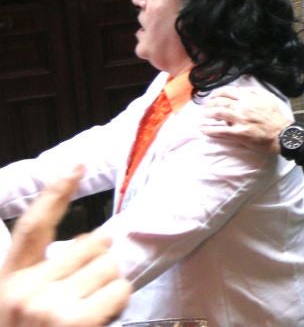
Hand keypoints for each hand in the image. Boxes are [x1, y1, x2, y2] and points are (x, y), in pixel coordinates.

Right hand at [0, 165, 130, 326]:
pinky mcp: (72, 322)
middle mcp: (23, 290)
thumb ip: (45, 275)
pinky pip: (119, 289)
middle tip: (84, 297)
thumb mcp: (21, 307)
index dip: (56, 192)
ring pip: (109, 266)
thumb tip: (92, 242)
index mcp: (7, 282)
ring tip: (88, 314)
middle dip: (99, 265)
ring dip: (110, 286)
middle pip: (90, 246)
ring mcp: (46, 306)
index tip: (75, 165)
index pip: (33, 226)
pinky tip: (99, 321)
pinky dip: (118, 302)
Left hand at [201, 86, 295, 153]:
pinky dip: (209, 130)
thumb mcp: (269, 98)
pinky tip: (203, 129)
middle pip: (220, 102)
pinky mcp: (238, 134)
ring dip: (207, 114)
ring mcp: (239, 121)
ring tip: (203, 116)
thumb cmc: (276, 116)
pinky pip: (220, 131)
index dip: (217, 93)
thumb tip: (242, 89)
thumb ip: (255, 91)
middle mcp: (243, 107)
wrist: (281, 133)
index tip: (213, 96)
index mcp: (249, 98)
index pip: (228, 91)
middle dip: (210, 103)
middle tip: (206, 107)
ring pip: (217, 114)